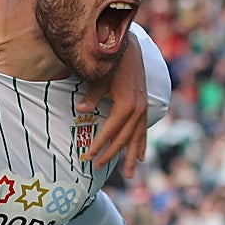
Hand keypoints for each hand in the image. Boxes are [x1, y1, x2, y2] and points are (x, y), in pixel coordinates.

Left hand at [79, 34, 147, 176]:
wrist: (129, 50)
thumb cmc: (111, 65)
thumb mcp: (99, 79)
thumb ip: (91, 96)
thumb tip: (80, 110)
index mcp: (126, 105)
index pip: (110, 132)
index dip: (99, 146)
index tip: (87, 157)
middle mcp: (138, 110)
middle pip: (123, 139)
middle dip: (110, 154)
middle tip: (97, 166)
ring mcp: (143, 109)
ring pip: (136, 138)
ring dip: (130, 156)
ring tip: (128, 174)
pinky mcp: (144, 107)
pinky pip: (143, 130)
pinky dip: (141, 144)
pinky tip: (140, 156)